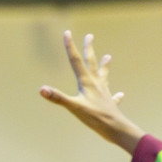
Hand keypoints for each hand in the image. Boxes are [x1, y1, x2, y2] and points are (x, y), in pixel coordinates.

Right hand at [39, 31, 144, 154]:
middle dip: (89, 49)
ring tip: (108, 57)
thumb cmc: (95, 118)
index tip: (67, 32)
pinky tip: (119, 94)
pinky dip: (115, 95)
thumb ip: (58, 98)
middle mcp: (96, 84)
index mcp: (87, 82)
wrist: (116, 128)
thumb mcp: (74, 107)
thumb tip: (41, 89)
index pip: (76, 61)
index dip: (71, 46)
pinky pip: (113, 97)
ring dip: (105, 66)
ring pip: (104, 76)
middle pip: (92, 63)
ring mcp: (104, 93)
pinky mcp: (110, 104)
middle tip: (90, 36)